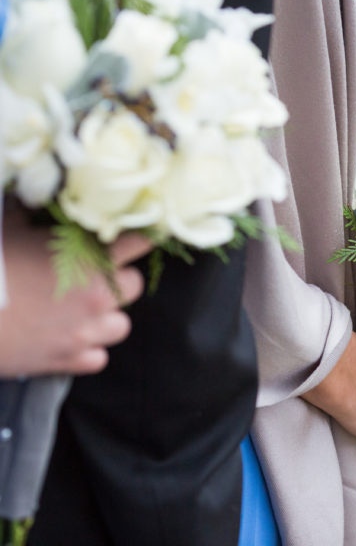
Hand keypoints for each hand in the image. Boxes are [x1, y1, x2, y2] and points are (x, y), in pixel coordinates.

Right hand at [0, 209, 150, 376]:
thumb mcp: (10, 228)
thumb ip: (35, 216)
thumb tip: (40, 197)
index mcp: (89, 260)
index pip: (140, 242)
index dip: (139, 237)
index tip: (136, 236)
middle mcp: (96, 297)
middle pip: (134, 286)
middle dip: (118, 279)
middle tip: (93, 276)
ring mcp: (85, 332)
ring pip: (121, 326)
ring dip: (105, 317)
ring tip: (80, 310)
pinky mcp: (68, 361)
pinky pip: (98, 358)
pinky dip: (87, 351)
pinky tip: (68, 339)